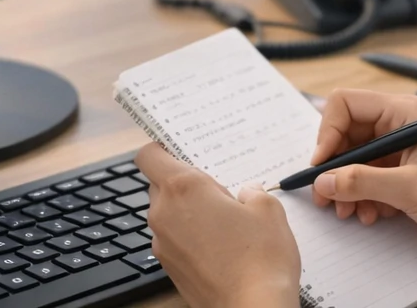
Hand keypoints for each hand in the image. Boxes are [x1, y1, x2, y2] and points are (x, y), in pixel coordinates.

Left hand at [135, 143, 300, 307]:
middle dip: (182, 184)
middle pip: (158, 184)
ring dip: (186, 212)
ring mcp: (163, 244)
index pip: (148, 155)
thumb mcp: (268, 210)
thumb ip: (253, 192)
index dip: (161, 149)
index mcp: (182, 188)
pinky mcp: (169, 268)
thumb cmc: (260, 260)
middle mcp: (164, 213)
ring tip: (223, 222)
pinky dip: (189, 237)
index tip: (178, 150)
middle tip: (216, 191)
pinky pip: (172, 240)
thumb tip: (246, 194)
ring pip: (166, 214)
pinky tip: (219, 246)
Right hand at [310, 88, 416, 258]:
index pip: (347, 104)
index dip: (328, 132)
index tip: (321, 166)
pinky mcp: (405, 172)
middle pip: (348, 133)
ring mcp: (403, 149)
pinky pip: (369, 176)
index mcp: (406, 112)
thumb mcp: (408, 189)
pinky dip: (363, 195)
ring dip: (348, 186)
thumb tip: (323, 181)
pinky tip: (371, 214)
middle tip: (325, 196)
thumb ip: (361, 182)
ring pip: (356, 159)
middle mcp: (401, 124)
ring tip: (349, 211)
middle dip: (336, 167)